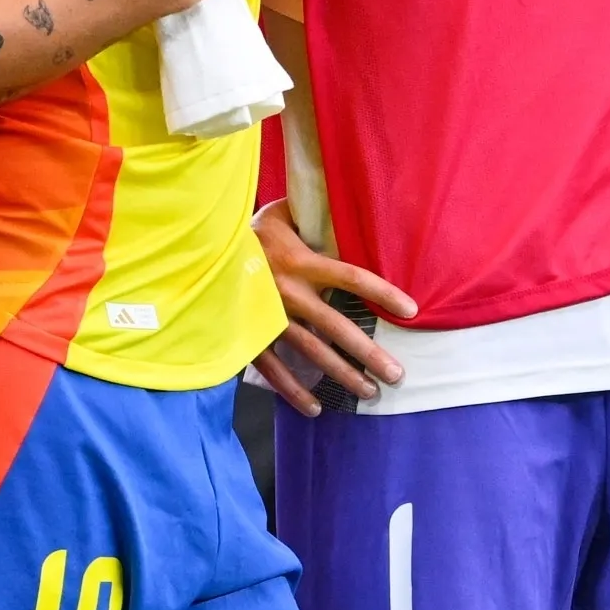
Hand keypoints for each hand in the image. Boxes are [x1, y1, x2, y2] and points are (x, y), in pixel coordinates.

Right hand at [249, 204, 415, 414]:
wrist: (198, 251)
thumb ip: (310, 215)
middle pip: (338, 328)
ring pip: (313, 353)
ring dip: (342, 375)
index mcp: (301, 261)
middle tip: (398, 375)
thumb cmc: (246, 229)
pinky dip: (294, 391)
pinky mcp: (250, 336)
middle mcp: (290, 293)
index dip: (383, 293)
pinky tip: (316, 408)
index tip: (411, 310)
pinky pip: (275, 370)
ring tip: (369, 392)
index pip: (352, 277)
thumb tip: (341, 201)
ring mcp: (270, 318)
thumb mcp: (279, 214)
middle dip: (370, 354)